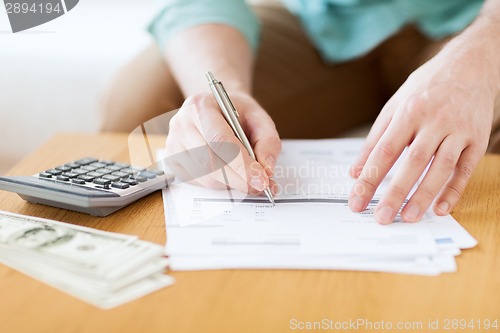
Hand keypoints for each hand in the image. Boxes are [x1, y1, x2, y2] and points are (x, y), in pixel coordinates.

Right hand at [165, 91, 280, 194]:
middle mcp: (182, 124)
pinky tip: (228, 172)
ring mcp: (173, 143)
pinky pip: (198, 182)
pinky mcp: (173, 161)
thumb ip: (268, 142)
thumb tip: (266, 171)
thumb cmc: (238, 114)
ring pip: (204, 177)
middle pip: (210, 163)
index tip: (261, 181)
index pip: (220, 140)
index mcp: (202, 105)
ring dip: (230, 184)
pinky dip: (218, 184)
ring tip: (245, 176)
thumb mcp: (259, 119)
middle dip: (239, 180)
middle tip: (260, 186)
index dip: (242, 165)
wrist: (217, 108)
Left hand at [348, 46, 496, 223]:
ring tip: (409, 217)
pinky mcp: (477, 138)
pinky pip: (465, 168)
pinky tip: (441, 208)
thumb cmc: (426, 87)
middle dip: (395, 193)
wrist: (471, 65)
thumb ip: (374, 139)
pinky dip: (454, 190)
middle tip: (382, 218)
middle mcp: (434, 120)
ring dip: (424, 195)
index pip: (384, 152)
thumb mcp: (394, 106)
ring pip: (440, 168)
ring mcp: (458, 129)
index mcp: (408, 112)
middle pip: (412, 162)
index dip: (369, 179)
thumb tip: (355, 171)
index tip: (357, 201)